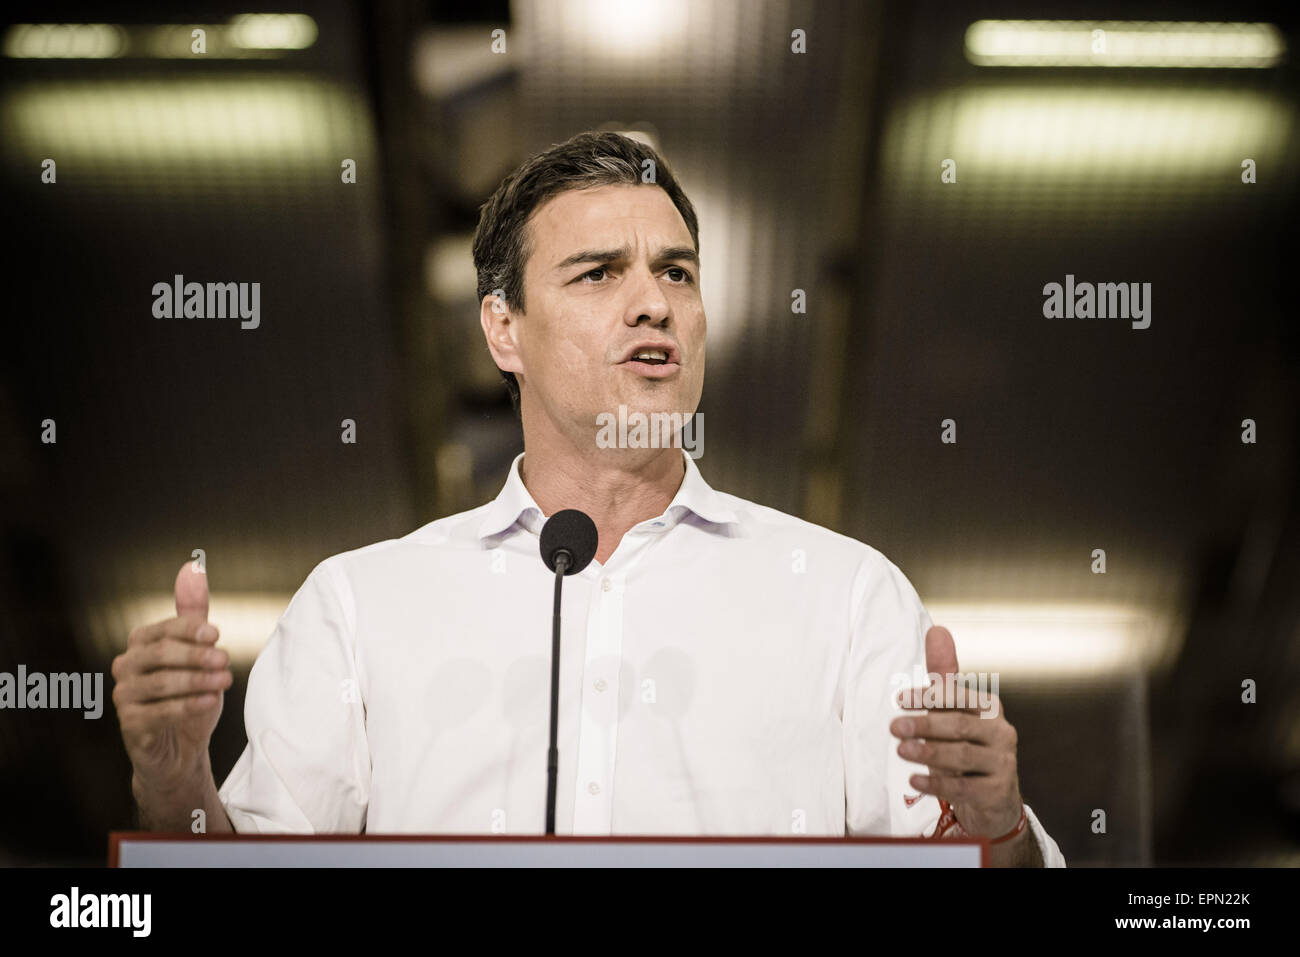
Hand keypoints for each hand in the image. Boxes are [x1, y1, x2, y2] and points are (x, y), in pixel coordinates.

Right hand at [112, 562, 231, 794]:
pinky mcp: (130, 724)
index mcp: (141, 643)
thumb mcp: (198, 652)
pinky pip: (158, 712)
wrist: (180, 748)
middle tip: (225, 660)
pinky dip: (187, 706)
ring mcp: (125, 696)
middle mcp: (126, 666)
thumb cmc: (190, 693)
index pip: (165, 629)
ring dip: (197, 681)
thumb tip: (192, 566)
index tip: (217, 634)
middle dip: (196, 656)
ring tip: (226, 680)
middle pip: (161, 654)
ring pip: (160, 683)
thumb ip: (194, 613)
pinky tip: (211, 701)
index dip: (190, 629)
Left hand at [890, 625, 1024, 841]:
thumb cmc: (967, 747)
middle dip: (926, 725)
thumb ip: (944, 676)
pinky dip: (938, 784)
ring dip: (929, 753)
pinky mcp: (999, 792)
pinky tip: (914, 780)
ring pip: (964, 756)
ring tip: (901, 751)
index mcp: (988, 708)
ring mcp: (1003, 763)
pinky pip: (966, 788)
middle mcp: (1001, 732)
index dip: (930, 697)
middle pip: (961, 726)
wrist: (991, 799)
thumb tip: (937, 631)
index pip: (958, 697)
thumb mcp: (953, 712)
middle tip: (895, 727)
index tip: (899, 699)